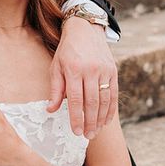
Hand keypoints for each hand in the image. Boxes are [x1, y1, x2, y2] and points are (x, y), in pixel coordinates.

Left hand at [48, 17, 117, 138]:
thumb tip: (51, 110)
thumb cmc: (66, 51)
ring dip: (101, 118)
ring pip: (105, 100)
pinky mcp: (113, 70)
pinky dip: (111, 109)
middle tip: (87, 136)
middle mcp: (91, 70)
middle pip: (92, 102)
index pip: (76, 99)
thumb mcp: (56, 67)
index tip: (76, 132)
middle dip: (90, 122)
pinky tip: (106, 120)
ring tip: (96, 131)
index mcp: (74, 69)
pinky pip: (114, 93)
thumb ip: (56, 90)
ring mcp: (104, 70)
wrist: (85, 29)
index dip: (77, 118)